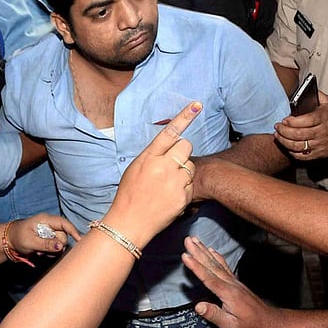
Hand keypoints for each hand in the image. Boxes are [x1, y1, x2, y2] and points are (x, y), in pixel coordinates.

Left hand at [8, 214, 79, 255]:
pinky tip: (41, 252)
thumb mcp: (30, 242)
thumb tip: (61, 246)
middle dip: (56, 246)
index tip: (79, 240)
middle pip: (63, 236)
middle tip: (42, 251)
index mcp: (45, 220)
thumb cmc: (18, 237)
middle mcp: (50, 224)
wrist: (9, 240)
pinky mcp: (49, 238)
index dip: (73, 231)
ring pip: (60, 243)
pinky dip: (50, 252)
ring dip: (52, 250)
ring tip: (40, 252)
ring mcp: (50, 231)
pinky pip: (56, 246)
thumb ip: (46, 244)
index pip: (64, 224)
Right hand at [104, 102, 201, 246]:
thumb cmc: (129, 194)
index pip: (169, 132)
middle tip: (172, 164)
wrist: (129, 223)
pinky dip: (183, 189)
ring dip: (183, 172)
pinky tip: (169, 197)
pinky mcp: (183, 197)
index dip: (184, 117)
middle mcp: (163, 168)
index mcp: (148, 158)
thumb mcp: (134, 168)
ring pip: (190, 166)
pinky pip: (190, 184)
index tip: (197, 105)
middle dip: (182, 152)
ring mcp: (174, 183)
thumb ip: (152, 155)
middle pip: (186, 146)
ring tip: (166, 185)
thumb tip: (170, 144)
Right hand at [181, 236, 276, 327]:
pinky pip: (224, 266)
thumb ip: (214, 315)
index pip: (208, 277)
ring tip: (196, 241)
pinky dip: (216, 257)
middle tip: (188, 240)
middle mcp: (231, 284)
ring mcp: (235, 283)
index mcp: (229, 294)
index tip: (185, 256)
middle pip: (211, 265)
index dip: (195, 266)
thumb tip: (198, 306)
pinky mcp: (236, 284)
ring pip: (217, 263)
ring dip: (205, 251)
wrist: (270, 324)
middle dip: (198, 252)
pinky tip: (212, 251)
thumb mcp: (231, 327)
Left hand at [275, 92, 327, 160]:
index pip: (305, 121)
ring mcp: (320, 144)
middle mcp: (322, 132)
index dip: (292, 121)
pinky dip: (292, 152)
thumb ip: (316, 95)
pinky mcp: (319, 154)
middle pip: (298, 134)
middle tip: (277, 127)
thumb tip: (304, 88)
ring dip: (284, 141)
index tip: (284, 120)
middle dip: (283, 131)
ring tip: (278, 136)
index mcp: (324, 117)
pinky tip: (287, 146)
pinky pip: (302, 156)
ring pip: (298, 146)